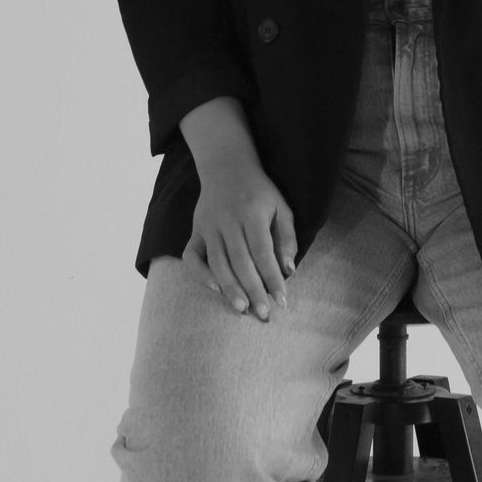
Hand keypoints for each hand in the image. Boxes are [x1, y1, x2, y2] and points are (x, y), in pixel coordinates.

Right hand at [184, 157, 296, 321]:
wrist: (226, 167)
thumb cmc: (260, 192)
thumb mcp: (281, 207)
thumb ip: (287, 237)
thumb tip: (289, 270)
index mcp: (252, 214)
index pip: (263, 252)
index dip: (272, 278)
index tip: (281, 301)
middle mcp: (228, 221)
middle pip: (240, 261)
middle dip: (253, 290)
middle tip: (263, 314)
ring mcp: (208, 227)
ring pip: (217, 263)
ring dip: (229, 288)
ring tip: (242, 309)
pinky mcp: (195, 231)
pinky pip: (191, 257)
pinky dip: (200, 274)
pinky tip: (215, 289)